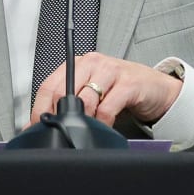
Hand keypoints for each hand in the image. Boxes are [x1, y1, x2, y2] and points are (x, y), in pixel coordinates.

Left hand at [27, 52, 181, 128]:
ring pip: (85, 100)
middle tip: (62, 131)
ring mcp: (111, 71)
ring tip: (86, 129)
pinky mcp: (129, 83)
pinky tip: (105, 127)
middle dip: (60, 117)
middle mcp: (93, 63)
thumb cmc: (122, 90)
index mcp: (78, 64)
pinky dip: (103, 123)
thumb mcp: (93, 93)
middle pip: (63, 93)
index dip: (40, 109)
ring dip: (83, 121)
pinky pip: (107, 108)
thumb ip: (69, 103)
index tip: (37, 127)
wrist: (156, 88)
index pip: (49, 86)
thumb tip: (40, 124)